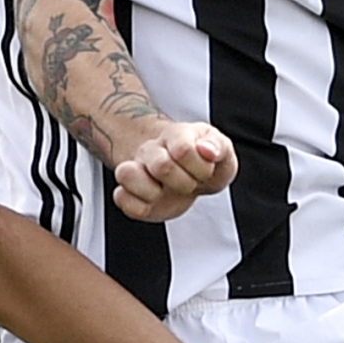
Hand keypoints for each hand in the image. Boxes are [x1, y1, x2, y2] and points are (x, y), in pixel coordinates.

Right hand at [109, 120, 235, 222]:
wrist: (188, 174)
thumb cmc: (203, 162)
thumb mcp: (221, 151)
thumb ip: (219, 146)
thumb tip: (208, 151)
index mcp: (176, 136)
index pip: (183, 150)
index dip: (201, 167)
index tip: (207, 171)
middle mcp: (152, 149)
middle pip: (160, 166)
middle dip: (184, 183)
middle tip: (190, 184)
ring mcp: (138, 170)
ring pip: (126, 174)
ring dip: (152, 192)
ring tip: (164, 191)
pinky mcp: (128, 192)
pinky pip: (121, 198)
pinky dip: (138, 206)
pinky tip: (152, 203)